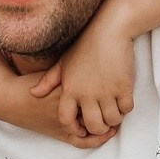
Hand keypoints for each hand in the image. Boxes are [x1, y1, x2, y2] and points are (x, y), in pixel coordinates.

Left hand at [52, 12, 136, 145]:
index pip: (67, 120)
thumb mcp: (63, 62)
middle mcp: (86, 94)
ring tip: (114, 111)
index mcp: (70, 90)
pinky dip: (126, 107)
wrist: (109, 28)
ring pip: (113, 120)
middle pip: (94, 125)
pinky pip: (126, 108)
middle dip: (100, 128)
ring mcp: (105, 91)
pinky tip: (122, 100)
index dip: (75, 129)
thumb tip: (33, 93)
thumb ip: (48, 81)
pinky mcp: (123, 86)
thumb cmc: (85, 44)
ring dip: (115, 118)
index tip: (82, 128)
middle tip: (104, 122)